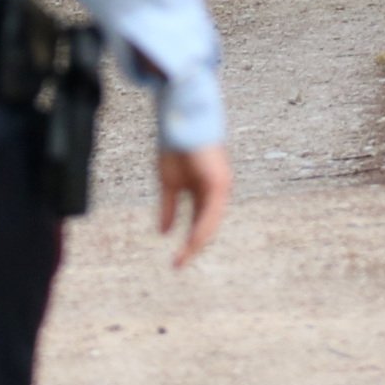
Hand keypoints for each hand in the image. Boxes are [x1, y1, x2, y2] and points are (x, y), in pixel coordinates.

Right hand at [157, 145, 231, 267]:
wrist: (182, 119)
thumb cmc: (176, 145)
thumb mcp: (169, 182)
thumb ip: (169, 207)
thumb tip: (163, 232)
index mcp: (206, 190)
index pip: (199, 221)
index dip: (188, 240)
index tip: (176, 259)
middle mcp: (217, 191)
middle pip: (207, 226)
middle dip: (193, 246)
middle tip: (178, 265)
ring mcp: (220, 187)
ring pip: (211, 223)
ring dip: (196, 243)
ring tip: (182, 260)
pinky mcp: (219, 182)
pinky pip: (211, 212)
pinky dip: (201, 228)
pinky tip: (191, 243)